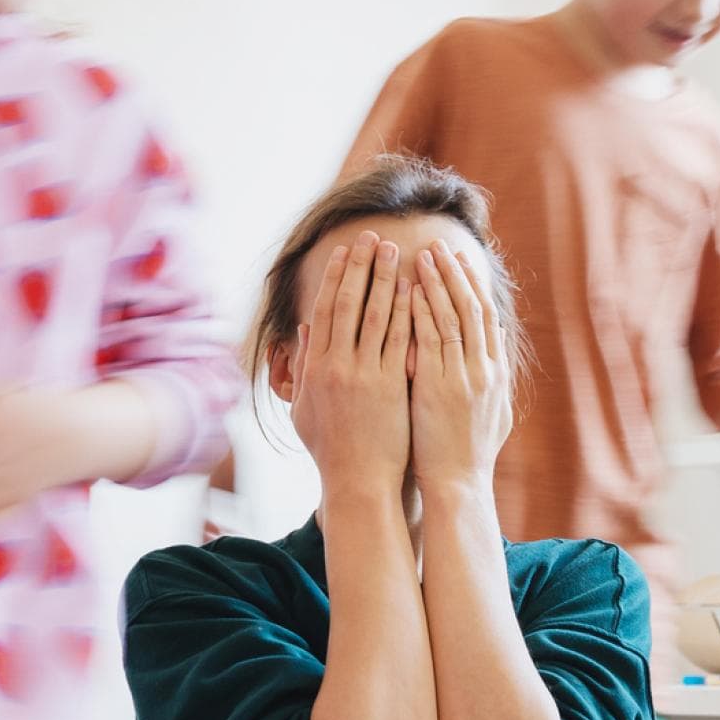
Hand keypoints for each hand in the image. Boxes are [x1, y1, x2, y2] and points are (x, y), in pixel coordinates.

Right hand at [289, 230, 411, 491]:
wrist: (359, 482)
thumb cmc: (332, 450)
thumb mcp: (305, 408)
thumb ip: (304, 367)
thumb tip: (305, 330)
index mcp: (316, 368)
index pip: (326, 310)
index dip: (336, 277)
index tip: (346, 251)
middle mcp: (339, 367)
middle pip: (350, 304)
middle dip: (361, 266)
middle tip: (372, 236)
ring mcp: (367, 375)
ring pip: (377, 315)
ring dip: (386, 279)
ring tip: (397, 251)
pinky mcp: (393, 386)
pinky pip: (401, 340)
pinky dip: (407, 311)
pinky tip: (415, 289)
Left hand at [408, 240, 510, 492]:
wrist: (459, 485)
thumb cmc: (468, 455)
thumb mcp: (493, 412)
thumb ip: (496, 375)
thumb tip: (500, 339)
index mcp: (496, 373)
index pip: (486, 317)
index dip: (474, 286)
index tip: (461, 261)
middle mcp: (483, 369)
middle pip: (471, 308)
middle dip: (455, 275)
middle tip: (439, 246)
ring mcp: (462, 377)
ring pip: (450, 317)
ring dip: (436, 284)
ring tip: (421, 255)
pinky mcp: (438, 387)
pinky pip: (428, 340)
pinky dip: (420, 312)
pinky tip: (408, 290)